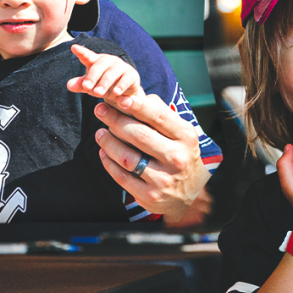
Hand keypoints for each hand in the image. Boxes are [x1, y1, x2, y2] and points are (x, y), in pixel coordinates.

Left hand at [67, 44, 143, 102]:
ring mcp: (121, 67)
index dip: (82, 52)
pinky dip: (121, 85)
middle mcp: (109, 61)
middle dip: (92, 76)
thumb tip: (69, 85)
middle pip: (99, 65)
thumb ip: (81, 84)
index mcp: (96, 61)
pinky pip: (126, 79)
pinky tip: (115, 93)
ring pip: (112, 72)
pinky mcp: (131, 75)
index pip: (88, 56)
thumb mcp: (91, 86)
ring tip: (97, 93)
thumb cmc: (103, 84)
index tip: (74, 48)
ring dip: (104, 82)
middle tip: (86, 87)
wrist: (124, 92)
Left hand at [90, 89, 210, 218]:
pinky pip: (121, 176)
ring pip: (126, 157)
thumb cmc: (180, 154)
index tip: (118, 98)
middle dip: (114, 120)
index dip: (137, 105)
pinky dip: (108, 163)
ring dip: (108, 142)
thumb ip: (161, 114)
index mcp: (185, 137)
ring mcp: (163, 179)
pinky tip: (104, 153)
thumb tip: (134, 97)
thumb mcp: (181, 133)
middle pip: (138, 135)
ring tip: (100, 133)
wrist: (193, 192)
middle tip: (99, 110)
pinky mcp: (149, 196)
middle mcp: (176, 158)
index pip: (158, 117)